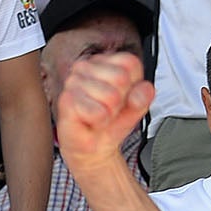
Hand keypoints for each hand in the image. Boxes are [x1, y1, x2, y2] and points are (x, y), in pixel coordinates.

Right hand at [58, 48, 152, 166]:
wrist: (93, 147)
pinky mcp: (66, 100)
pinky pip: (97, 112)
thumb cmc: (111, 122)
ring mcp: (73, 81)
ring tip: (99, 115)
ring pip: (110, 96)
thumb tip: (145, 88)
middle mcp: (86, 66)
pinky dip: (98, 122)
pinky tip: (89, 120)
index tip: (123, 97)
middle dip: (120, 101)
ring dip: (109, 113)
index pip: (130, 63)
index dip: (132, 86)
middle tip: (109, 109)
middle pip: (121, 78)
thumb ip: (144, 96)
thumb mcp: (136, 107)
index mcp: (104, 62)